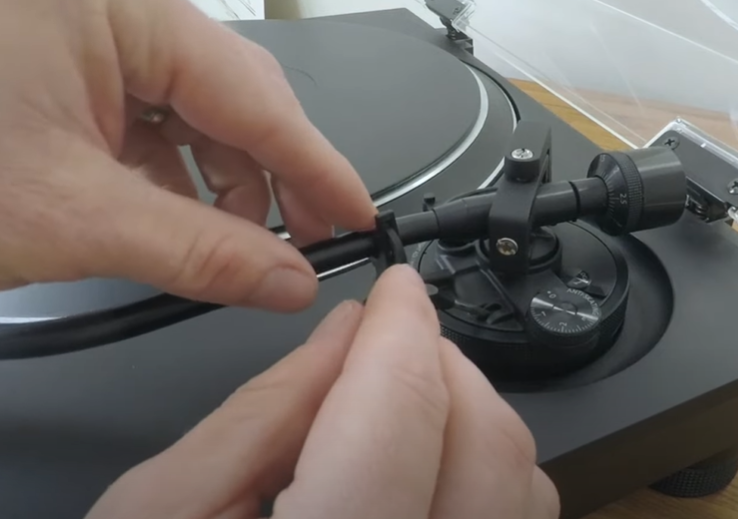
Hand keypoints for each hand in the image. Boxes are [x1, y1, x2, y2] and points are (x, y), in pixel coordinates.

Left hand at [0, 0, 375, 309]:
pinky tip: (179, 215)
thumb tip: (287, 280)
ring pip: (188, 103)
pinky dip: (167, 166)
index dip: (317, 168)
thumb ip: (197, 253)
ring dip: (219, 178)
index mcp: (115, 2)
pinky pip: (142, 105)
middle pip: (230, 93)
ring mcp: (78, 19)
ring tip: (238, 244)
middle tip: (307, 244)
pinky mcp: (58, 50)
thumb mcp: (70, 217)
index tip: (358, 215)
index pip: (254, 96)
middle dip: (271, 177)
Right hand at [85, 266, 560, 518]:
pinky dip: (489, 475)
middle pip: (488, 444)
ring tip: (400, 410)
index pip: (400, 415)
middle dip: (444, 365)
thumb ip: (263, 413)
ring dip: (472, 418)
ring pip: (523, 486)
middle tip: (390, 345)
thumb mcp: (164, 512)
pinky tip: (429, 469)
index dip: (405, 329)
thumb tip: (346, 338)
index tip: (398, 290)